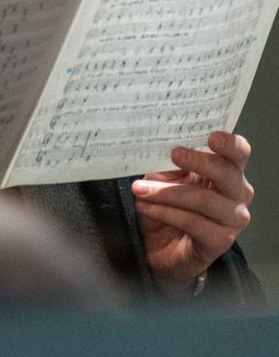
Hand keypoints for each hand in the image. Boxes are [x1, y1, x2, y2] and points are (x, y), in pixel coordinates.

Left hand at [131, 131, 253, 285]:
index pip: (238, 152)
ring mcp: (233, 218)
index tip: (212, 137)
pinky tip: (146, 207)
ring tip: (141, 190)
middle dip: (200, 162)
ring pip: (204, 199)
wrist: (162, 244)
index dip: (229, 143)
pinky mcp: (221, 241)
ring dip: (168, 193)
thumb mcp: (166, 175)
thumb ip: (170, 160)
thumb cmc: (169, 202)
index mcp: (228, 169)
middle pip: (227, 173)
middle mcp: (238, 192)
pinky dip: (166, 213)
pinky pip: (193, 223)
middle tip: (175, 154)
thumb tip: (163, 143)